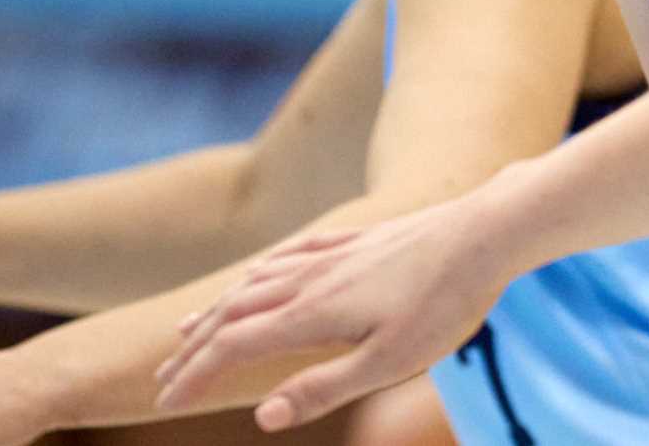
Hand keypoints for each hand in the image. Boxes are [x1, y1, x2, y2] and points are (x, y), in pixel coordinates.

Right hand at [154, 194, 507, 432]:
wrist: (484, 231)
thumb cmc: (444, 303)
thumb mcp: (389, 362)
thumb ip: (324, 388)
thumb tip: (263, 416)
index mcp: (312, 313)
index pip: (233, 347)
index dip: (195, 376)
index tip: (166, 402)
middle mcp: (311, 278)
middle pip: (233, 314)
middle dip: (194, 348)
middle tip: (163, 375)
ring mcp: (333, 253)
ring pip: (256, 281)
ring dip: (218, 309)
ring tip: (190, 327)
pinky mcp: (356, 238)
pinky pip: (289, 254)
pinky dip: (258, 272)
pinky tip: (258, 273)